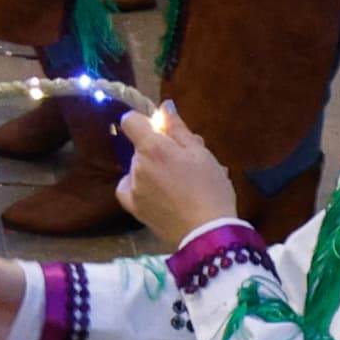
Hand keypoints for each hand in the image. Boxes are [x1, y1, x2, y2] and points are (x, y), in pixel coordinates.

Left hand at [119, 100, 234, 244]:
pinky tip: (158, 193)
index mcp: (152, 147)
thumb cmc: (210, 188)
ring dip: (152, 169)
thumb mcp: (200, 153)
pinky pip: (129, 187)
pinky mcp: (133, 208)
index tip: (163, 132)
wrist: (207, 232)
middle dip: (158, 149)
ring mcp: (133, 188)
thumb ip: (177, 128)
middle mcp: (136, 165)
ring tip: (178, 184)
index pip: (130, 121)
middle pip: (140, 147)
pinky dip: (139, 186)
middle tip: (185, 163)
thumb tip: (163, 107)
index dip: (144, 122)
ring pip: (138, 167)